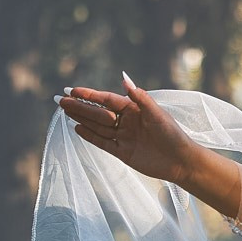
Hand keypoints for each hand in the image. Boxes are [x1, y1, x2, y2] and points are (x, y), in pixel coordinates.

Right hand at [54, 73, 202, 185]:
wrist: (181, 161)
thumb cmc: (172, 134)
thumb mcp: (156, 114)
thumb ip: (139, 98)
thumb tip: (124, 78)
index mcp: (134, 109)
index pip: (107, 100)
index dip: (90, 95)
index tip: (73, 90)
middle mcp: (127, 121)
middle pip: (98, 112)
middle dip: (80, 106)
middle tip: (60, 100)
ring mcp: (124, 137)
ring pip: (98, 126)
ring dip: (82, 118)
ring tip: (64, 111)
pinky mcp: (123, 152)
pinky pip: (103, 142)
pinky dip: (90, 135)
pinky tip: (77, 128)